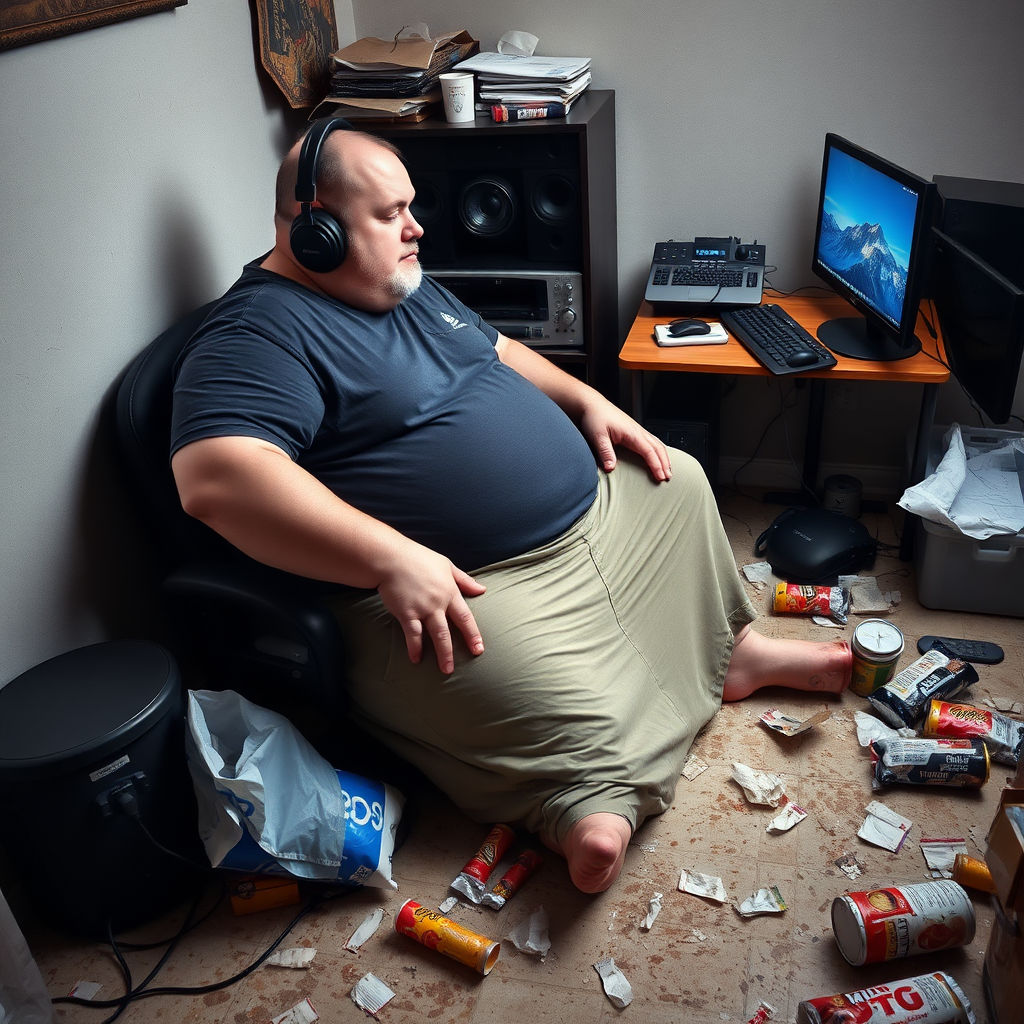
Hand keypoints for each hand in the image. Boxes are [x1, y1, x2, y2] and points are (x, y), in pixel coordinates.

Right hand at [376, 542, 485, 674]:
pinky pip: (412, 634)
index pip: (465, 617)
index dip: (473, 634)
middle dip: (457, 650)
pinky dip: (415, 647)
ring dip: (442, 654)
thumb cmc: (419, 559)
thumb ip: (464, 580)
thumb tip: (482, 588)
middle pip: (451, 631)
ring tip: (446, 670)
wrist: (392, 558)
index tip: (479, 648)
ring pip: (436, 635)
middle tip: (463, 666)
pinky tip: (416, 659)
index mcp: (450, 592)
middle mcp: (438, 603)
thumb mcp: (447, 565)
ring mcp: (422, 609)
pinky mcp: (406, 612)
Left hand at [579, 397, 671, 481]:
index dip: (656, 465)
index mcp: (632, 432)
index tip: (660, 477)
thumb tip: (611, 468)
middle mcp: (637, 430)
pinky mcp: (633, 430)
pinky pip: (650, 441)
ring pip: (656, 444)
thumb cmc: (595, 417)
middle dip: (665, 463)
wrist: (591, 404)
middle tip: (668, 477)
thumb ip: (605, 452)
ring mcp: (636, 430)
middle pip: (657, 448)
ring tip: (667, 469)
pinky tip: (657, 456)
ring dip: (663, 457)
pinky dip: (657, 450)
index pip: (649, 451)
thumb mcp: (598, 436)